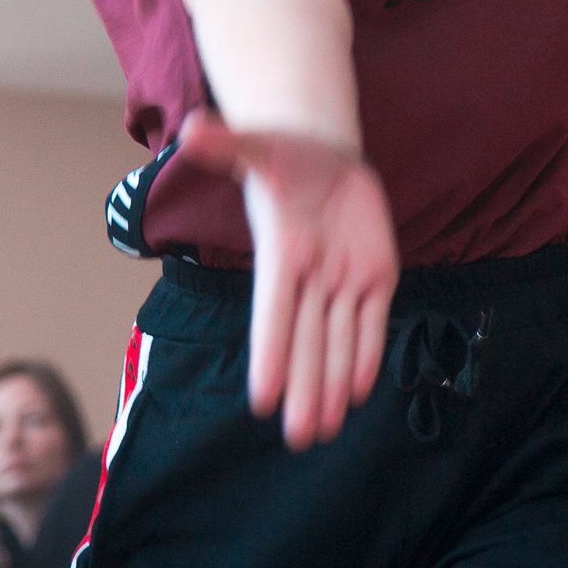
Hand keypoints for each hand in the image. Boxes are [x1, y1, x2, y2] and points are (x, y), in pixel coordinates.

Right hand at [180, 109, 397, 450]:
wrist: (324, 155)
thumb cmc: (284, 153)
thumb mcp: (258, 145)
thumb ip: (225, 144)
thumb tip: (190, 129)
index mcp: (280, 255)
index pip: (272, 314)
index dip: (269, 354)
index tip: (261, 400)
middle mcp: (310, 277)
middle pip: (306, 341)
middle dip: (304, 389)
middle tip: (297, 438)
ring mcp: (344, 279)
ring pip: (339, 340)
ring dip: (331, 385)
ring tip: (322, 431)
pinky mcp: (376, 275)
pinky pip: (372, 321)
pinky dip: (366, 354)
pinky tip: (357, 393)